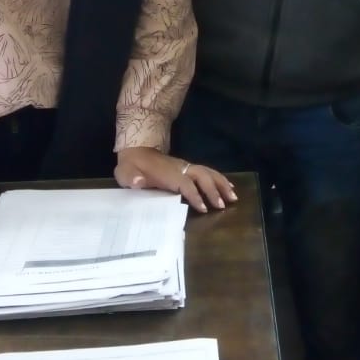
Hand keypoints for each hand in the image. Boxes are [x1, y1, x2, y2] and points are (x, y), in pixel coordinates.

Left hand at [115, 147, 236, 213]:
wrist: (135, 150)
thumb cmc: (131, 167)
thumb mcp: (125, 172)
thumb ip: (132, 178)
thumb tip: (138, 182)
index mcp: (166, 172)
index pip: (184, 183)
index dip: (194, 195)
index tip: (204, 209)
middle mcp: (179, 167)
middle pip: (201, 175)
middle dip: (214, 190)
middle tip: (224, 205)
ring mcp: (185, 166)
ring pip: (207, 172)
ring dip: (221, 184)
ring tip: (234, 197)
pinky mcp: (187, 167)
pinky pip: (207, 171)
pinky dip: (219, 179)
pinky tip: (228, 186)